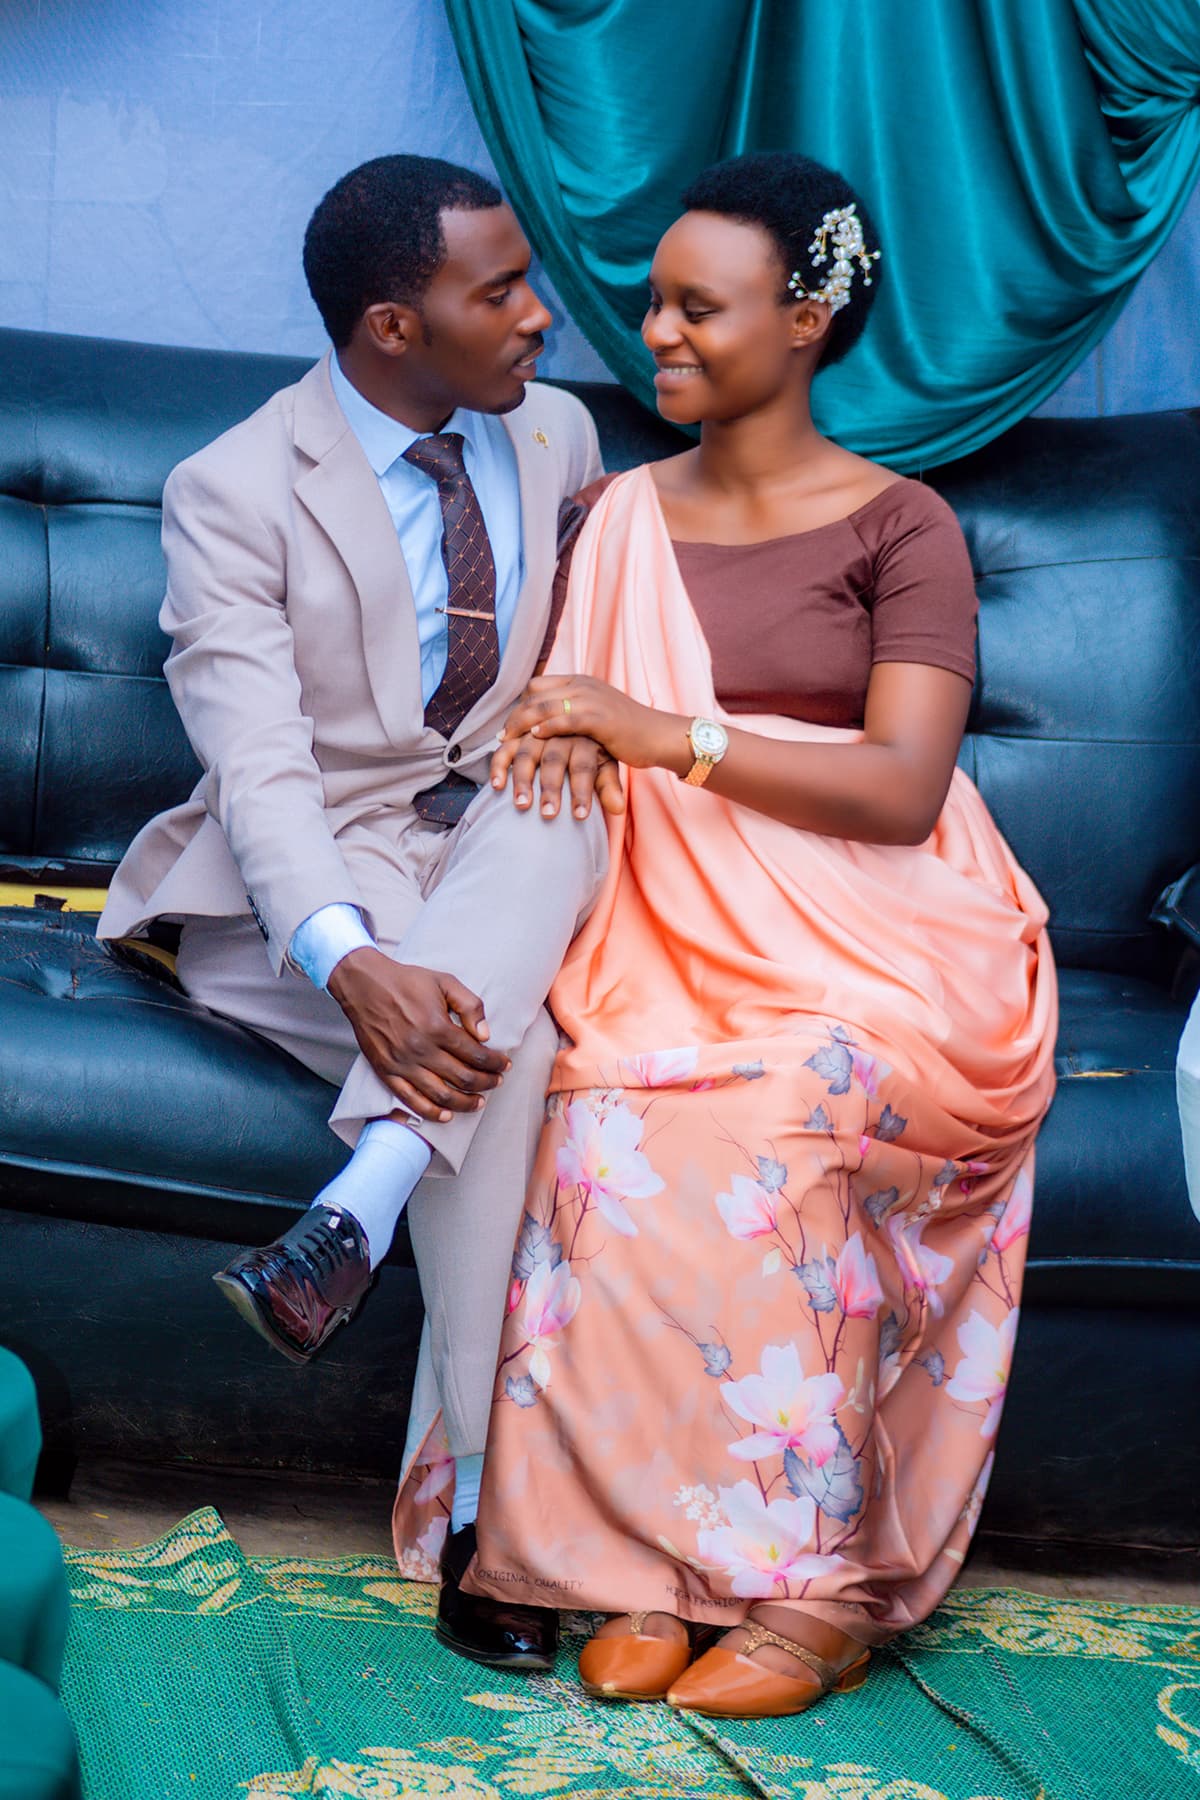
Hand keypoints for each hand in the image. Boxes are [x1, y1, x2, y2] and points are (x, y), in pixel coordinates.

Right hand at [327, 949, 508, 1123]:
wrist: (365, 985)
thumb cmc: (407, 982)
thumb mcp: (445, 982)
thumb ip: (470, 1006)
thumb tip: (485, 1036)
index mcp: (438, 1027)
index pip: (476, 1055)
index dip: (495, 1063)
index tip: (504, 1065)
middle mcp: (421, 1049)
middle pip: (463, 1078)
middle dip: (486, 1082)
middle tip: (497, 1081)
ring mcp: (402, 1063)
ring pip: (441, 1095)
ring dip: (465, 1102)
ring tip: (479, 1101)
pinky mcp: (386, 1072)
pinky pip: (411, 1100)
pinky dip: (431, 1112)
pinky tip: (447, 1115)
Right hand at [490, 728, 624, 818]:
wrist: (577, 718)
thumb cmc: (595, 750)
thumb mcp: (606, 765)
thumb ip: (609, 786)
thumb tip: (619, 809)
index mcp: (586, 741)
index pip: (584, 767)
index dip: (583, 792)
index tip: (580, 817)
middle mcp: (560, 735)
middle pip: (554, 761)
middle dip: (551, 789)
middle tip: (549, 815)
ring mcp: (537, 733)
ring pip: (527, 753)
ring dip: (522, 780)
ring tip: (522, 806)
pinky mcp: (519, 736)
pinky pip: (506, 749)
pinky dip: (499, 765)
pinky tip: (497, 786)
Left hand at [499, 675, 688, 772]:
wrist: (659, 735)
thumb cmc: (628, 732)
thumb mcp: (597, 715)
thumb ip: (574, 713)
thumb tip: (549, 725)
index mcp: (581, 682)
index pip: (537, 686)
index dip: (520, 706)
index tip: (510, 727)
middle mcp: (583, 685)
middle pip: (535, 695)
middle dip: (515, 717)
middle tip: (502, 738)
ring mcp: (592, 699)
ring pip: (545, 706)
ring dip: (522, 725)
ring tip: (509, 742)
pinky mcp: (600, 718)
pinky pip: (565, 719)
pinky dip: (546, 728)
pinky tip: (535, 739)